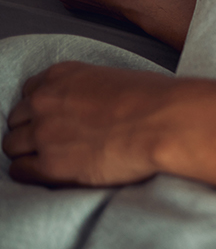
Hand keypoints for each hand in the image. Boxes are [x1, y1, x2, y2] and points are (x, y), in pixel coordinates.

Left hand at [3, 61, 173, 185]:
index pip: (30, 92)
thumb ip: (93, 89)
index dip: (42, 108)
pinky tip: (48, 173)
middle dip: (32, 129)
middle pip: (17, 119)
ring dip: (29, 152)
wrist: (166, 122)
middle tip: (55, 140)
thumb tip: (95, 106)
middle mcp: (45, 101)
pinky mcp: (51, 165)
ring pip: (12, 145)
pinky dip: (30, 173)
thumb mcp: (118, 78)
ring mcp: (44, 134)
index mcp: (62, 75)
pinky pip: (19, 171)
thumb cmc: (156, 99)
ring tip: (53, 159)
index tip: (53, 117)